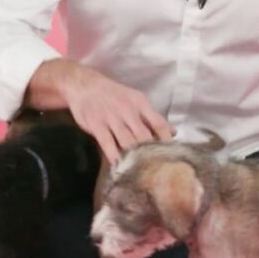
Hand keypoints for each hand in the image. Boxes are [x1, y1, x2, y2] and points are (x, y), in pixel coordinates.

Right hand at [31, 59, 173, 161]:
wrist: (85, 86)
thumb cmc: (115, 96)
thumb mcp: (136, 101)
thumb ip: (153, 117)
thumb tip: (173, 132)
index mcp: (140, 103)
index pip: (159, 123)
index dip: (166, 140)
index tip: (172, 154)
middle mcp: (128, 110)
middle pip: (144, 135)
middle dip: (151, 153)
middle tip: (157, 168)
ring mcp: (112, 118)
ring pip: (127, 141)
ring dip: (134, 157)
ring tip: (142, 172)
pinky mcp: (96, 126)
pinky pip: (108, 144)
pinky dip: (115, 156)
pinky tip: (120, 166)